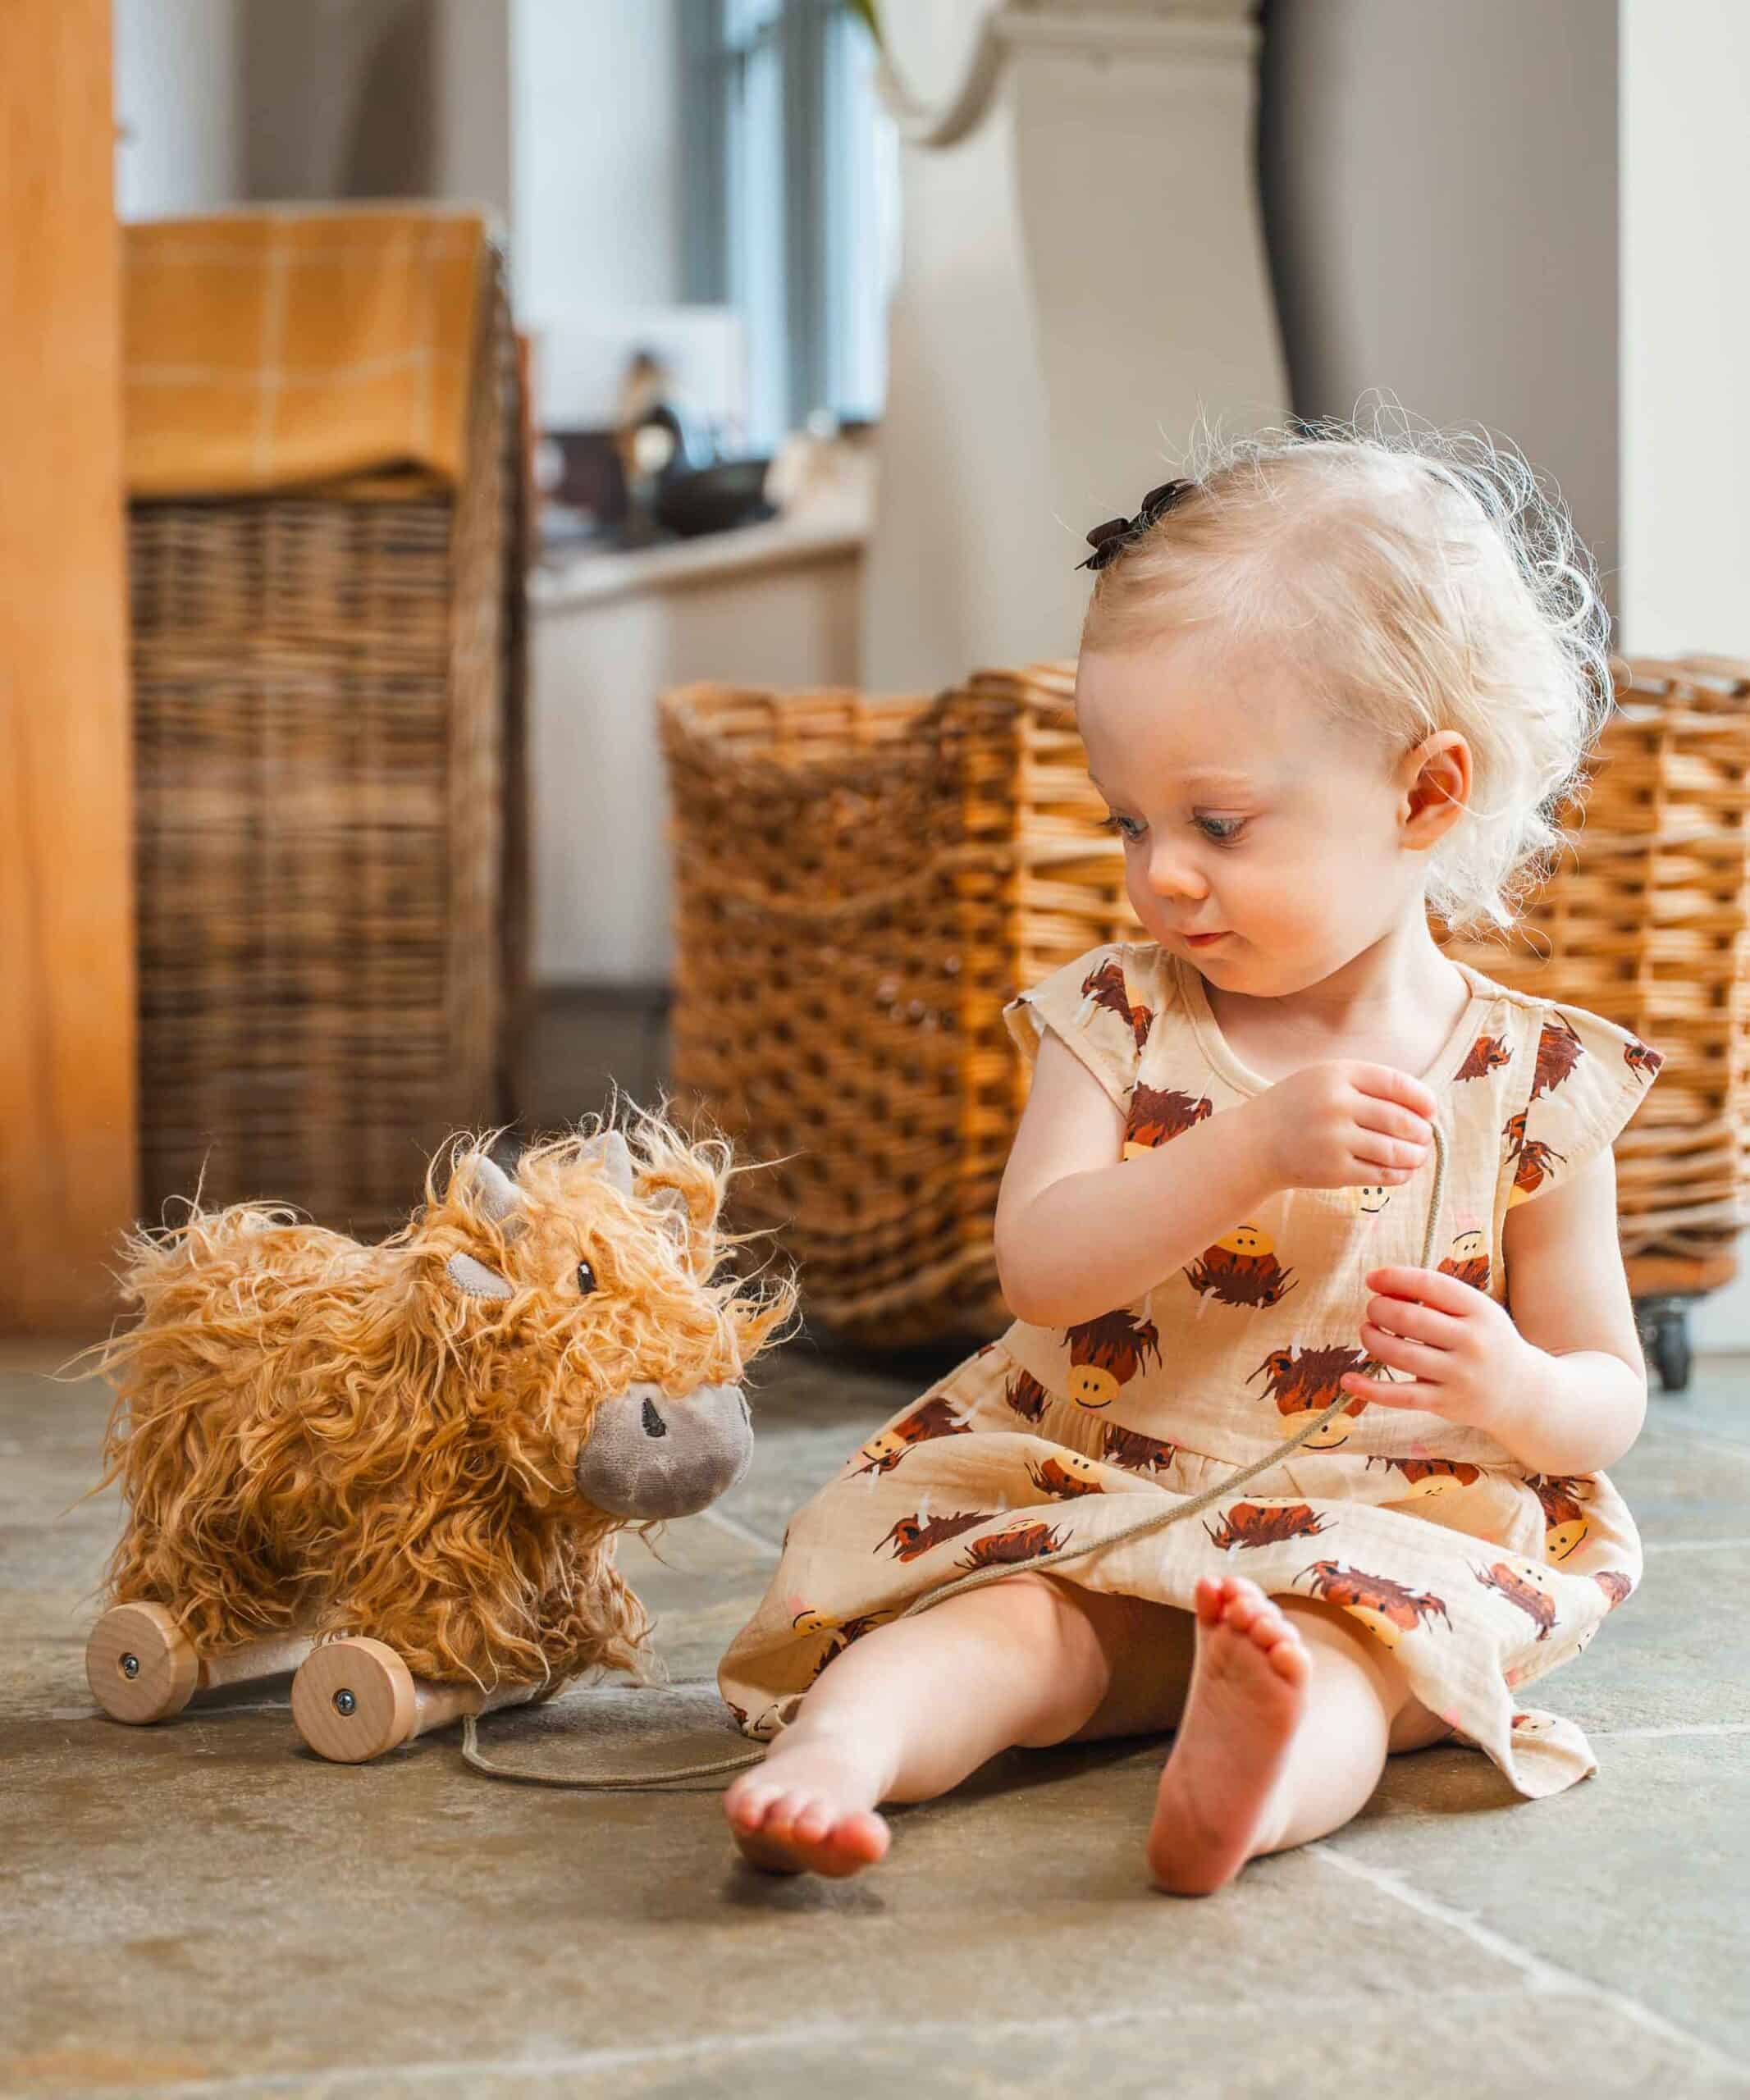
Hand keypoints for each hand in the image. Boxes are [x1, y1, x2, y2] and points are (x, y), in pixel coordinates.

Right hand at [1248, 1061, 1436, 1193]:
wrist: (1254, 1143)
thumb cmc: (1296, 1108)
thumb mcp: (1324, 1079)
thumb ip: (1367, 1084)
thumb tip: (1421, 1106)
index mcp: (1338, 1075)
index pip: (1397, 1084)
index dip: (1423, 1099)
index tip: (1431, 1109)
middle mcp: (1337, 1105)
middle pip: (1400, 1120)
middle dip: (1421, 1131)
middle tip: (1424, 1136)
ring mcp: (1335, 1140)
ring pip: (1395, 1150)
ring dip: (1415, 1155)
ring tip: (1417, 1155)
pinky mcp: (1333, 1171)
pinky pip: (1380, 1175)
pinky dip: (1399, 1175)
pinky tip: (1402, 1171)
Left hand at [1341, 1264, 1535, 1433]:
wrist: (1523, 1392)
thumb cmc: (1487, 1340)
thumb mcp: (1476, 1312)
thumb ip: (1437, 1297)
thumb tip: (1383, 1287)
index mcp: (1480, 1310)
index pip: (1430, 1285)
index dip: (1395, 1278)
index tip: (1372, 1278)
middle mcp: (1472, 1342)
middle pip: (1409, 1319)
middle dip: (1379, 1309)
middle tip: (1372, 1309)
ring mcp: (1460, 1375)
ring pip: (1400, 1354)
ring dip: (1372, 1339)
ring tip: (1368, 1332)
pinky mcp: (1446, 1403)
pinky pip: (1400, 1396)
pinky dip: (1370, 1389)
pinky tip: (1349, 1379)